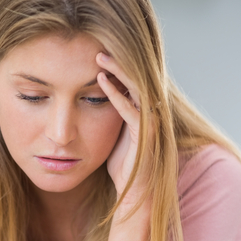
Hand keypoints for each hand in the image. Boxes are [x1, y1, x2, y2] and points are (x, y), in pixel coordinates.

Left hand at [96, 52, 151, 205]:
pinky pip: (131, 109)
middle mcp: (151, 113)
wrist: (136, 195)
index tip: (99, 51)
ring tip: (100, 56)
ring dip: (118, 71)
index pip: (134, 81)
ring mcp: (150, 123)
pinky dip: (116, 94)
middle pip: (138, 79)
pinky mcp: (145, 135)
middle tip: (98, 46)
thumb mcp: (113, 134)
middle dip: (119, 61)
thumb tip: (89, 101)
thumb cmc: (123, 166)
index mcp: (144, 111)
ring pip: (137, 88)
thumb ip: (109, 116)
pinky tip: (101, 82)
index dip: (119, 66)